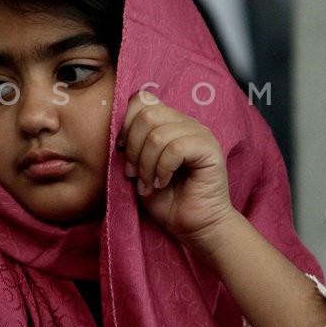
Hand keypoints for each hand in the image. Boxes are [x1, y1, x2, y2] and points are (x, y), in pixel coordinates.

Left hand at [118, 91, 235, 245]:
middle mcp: (186, 123)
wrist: (194, 226)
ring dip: (146, 164)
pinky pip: (176, 149)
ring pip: (158, 134)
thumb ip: (130, 145)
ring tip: (148, 184)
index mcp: (169, 122)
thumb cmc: (165, 199)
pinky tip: (162, 183)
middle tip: (133, 174)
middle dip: (133, 147)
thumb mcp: (139, 167)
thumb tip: (115, 132)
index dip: (125, 123)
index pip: (142, 99)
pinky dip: (162, 169)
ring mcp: (200, 134)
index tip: (121, 150)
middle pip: (147, 114)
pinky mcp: (210, 149)